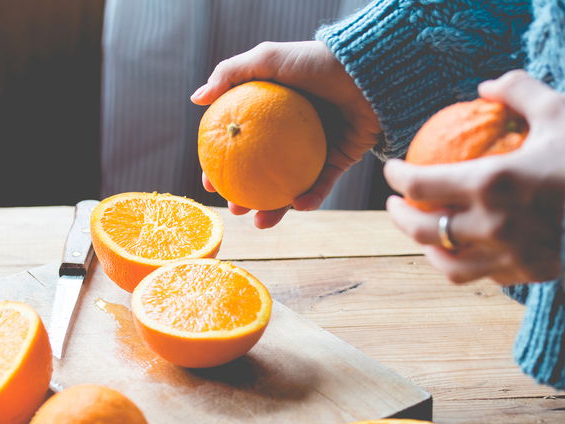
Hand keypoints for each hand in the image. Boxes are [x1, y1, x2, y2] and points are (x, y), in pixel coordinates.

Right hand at [192, 40, 380, 228]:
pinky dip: (311, 197)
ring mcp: (316, 147)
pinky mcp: (341, 157)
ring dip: (274, 208)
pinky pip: (322, 183)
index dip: (220, 165)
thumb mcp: (268, 59)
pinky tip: (297, 207)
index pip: (240, 143)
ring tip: (260, 222)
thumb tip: (195, 99)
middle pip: (261, 171)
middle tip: (234, 210)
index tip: (208, 183)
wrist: (369, 70)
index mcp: (272, 110)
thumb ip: (229, 74)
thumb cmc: (316, 61)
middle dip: (244, 196)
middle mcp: (292, 131)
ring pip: (290, 185)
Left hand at [384, 70, 564, 284]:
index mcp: (491, 183)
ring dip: (426, 248)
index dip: (397, 175)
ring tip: (422, 233)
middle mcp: (491, 225)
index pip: (421, 184)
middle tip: (394, 204)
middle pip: (423, 229)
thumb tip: (485, 87)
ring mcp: (506, 255)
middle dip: (399, 216)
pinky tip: (461, 251)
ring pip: (445, 262)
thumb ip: (518, 93)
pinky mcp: (525, 274)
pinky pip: (479, 275)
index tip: (392, 169)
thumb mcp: (558, 112)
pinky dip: (462, 263)